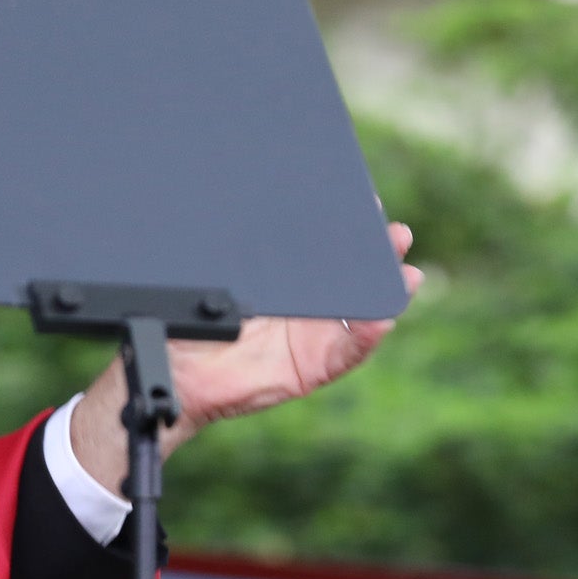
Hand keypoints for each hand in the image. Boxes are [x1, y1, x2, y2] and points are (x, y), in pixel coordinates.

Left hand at [70, 221, 422, 486]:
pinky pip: (346, 353)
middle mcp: (305, 309)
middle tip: (396, 234)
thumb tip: (255, 219)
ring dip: (387, 293)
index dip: (348, 231)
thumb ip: (240, 258)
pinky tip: (380, 320)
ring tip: (405, 273)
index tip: (368, 204)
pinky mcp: (311, 368)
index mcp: (285, 284)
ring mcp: (312, 338)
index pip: (324, 254)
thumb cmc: (185, 326)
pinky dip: (366, 337)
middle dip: (379, 255)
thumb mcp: (211, 280)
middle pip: (354, 279)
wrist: (172, 374)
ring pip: (362, 314)